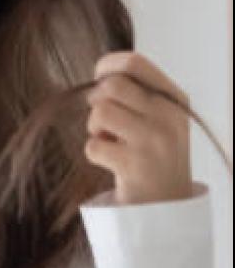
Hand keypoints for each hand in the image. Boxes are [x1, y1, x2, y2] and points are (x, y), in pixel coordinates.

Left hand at [84, 51, 192, 204]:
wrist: (168, 203)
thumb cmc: (153, 153)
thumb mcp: (157, 117)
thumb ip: (136, 92)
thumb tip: (100, 74)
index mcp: (174, 99)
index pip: (134, 63)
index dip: (106, 67)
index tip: (100, 79)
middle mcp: (168, 116)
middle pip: (111, 85)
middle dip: (97, 101)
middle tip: (105, 121)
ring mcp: (153, 141)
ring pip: (100, 112)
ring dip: (95, 128)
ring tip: (111, 141)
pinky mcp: (135, 165)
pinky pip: (93, 146)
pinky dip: (94, 154)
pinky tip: (112, 162)